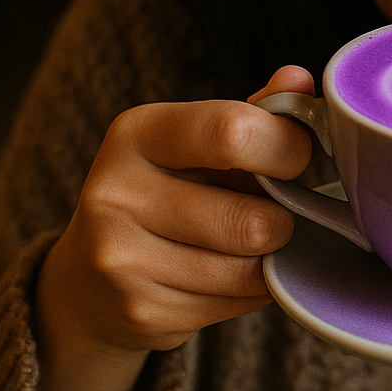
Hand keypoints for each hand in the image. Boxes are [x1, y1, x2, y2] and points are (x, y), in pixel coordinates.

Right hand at [33, 66, 315, 390]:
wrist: (90, 280)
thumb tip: (301, 80)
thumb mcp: (197, 141)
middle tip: (274, 210)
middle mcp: (117, 192)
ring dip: (269, 258)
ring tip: (248, 243)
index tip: (300, 156)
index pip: (231, 132)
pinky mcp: (139, 310)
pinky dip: (250, 291)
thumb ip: (254, 112)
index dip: (288, 147)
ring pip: (249, 268)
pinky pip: (237, 303)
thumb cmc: (168, 191)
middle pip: (251, 219)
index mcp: (137, 132)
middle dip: (284, 218)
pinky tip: (225, 275)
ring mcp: (121, 258)